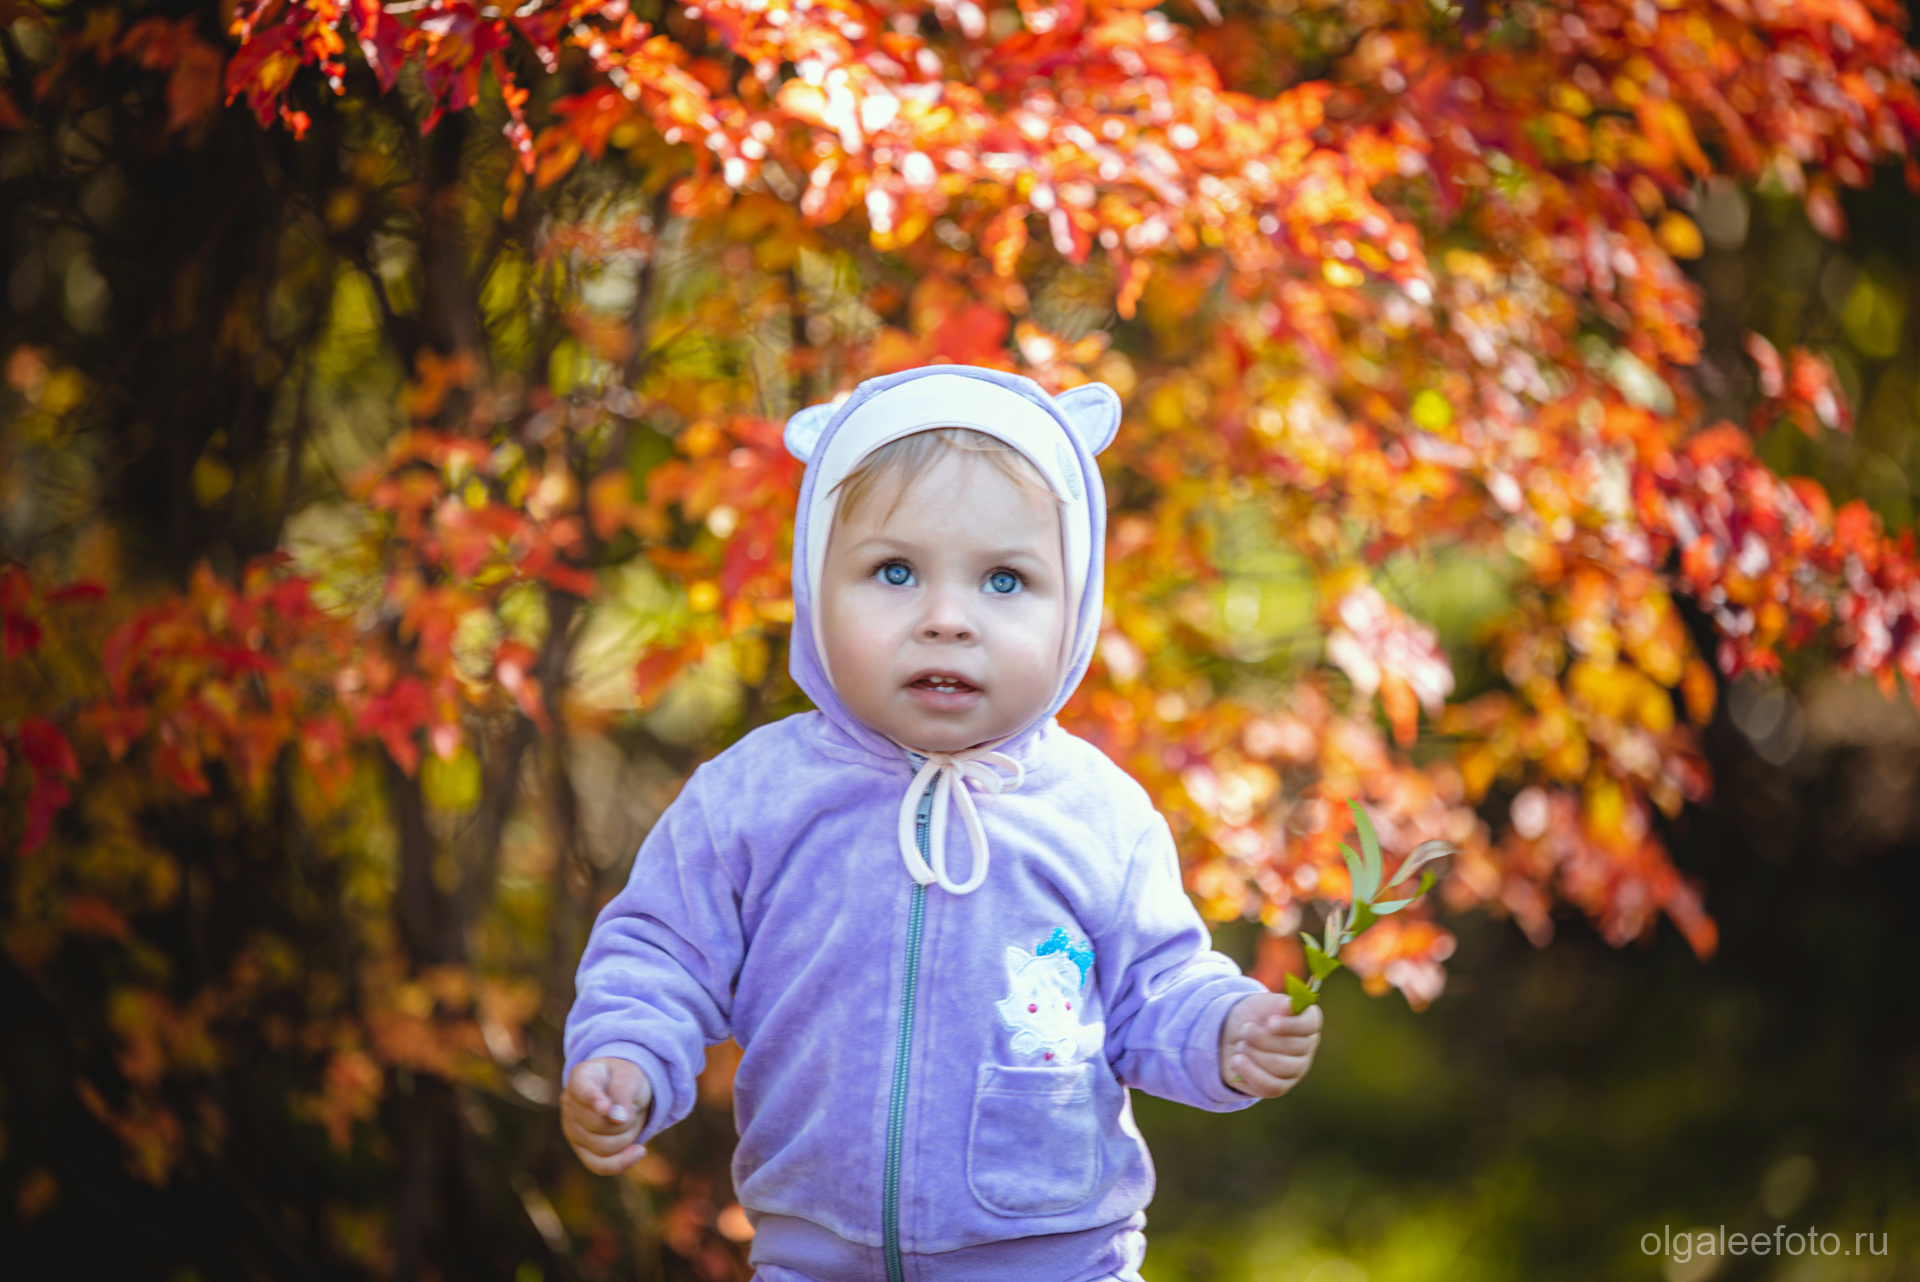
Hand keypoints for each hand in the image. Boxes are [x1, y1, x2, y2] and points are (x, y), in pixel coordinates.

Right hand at [562, 1057, 652, 1174]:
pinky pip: (600, 1165)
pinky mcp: (582, 1151)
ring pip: (604, 1147)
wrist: (625, 1090)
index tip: (605, 1108)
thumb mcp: (630, 1077)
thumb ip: (623, 1093)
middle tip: (633, 1107)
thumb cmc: (626, 1079)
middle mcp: (570, 1105)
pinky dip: (622, 1161)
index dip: (593, 1101)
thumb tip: (617, 1119)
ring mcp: (573, 1130)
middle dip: (626, 1120)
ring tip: (630, 1120)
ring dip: (628, 1136)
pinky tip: (640, 1151)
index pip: (582, 1090)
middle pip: (599, 1125)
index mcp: (581, 1078)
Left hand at [1219, 991, 1321, 1097]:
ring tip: (1240, 1044)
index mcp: (1307, 1022)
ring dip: (1253, 1053)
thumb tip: (1288, 1005)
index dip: (1290, 1025)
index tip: (1269, 1022)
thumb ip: (1277, 1004)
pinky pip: (1270, 1086)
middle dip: (1261, 1038)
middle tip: (1245, 1029)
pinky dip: (1250, 1072)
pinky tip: (1236, 1061)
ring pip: (1279, 1066)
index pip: (1310, 1025)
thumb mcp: (1264, 1003)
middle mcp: (1307, 1047)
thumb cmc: (1255, 1015)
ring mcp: (1296, 1069)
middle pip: (1292, 1047)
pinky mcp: (1280, 1087)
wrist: (1235, 1034)